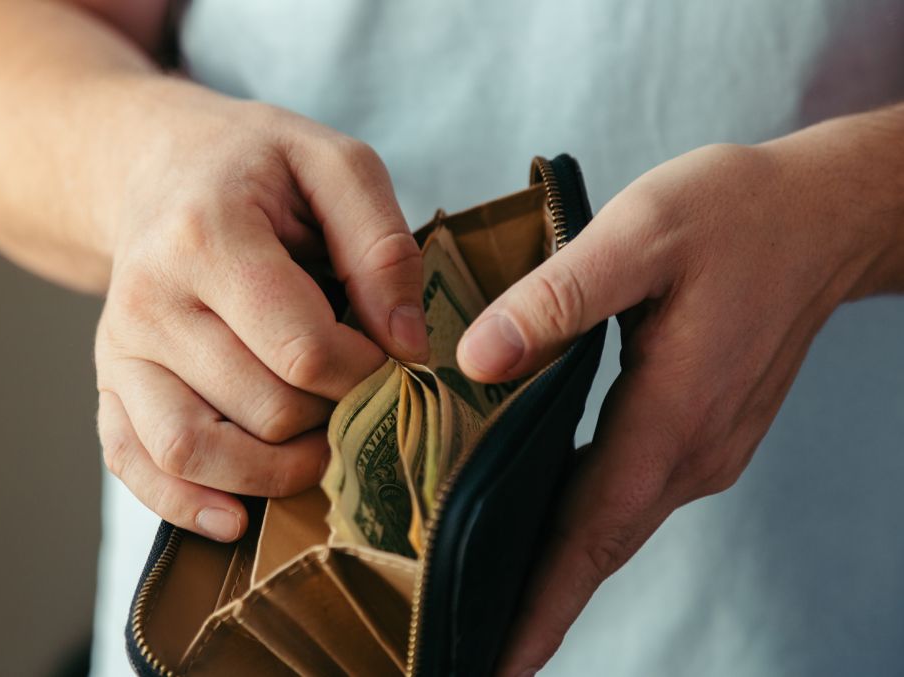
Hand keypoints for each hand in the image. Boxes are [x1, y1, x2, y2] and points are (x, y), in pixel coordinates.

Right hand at [95, 88, 427, 541]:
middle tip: (356, 390)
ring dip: (274, 471)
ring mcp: (120, 347)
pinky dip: (184, 503)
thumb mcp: (335, 165)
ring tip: (319, 450)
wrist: (158, 167)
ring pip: (194, 448)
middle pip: (262, 406)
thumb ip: (382, 246)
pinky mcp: (110, 381)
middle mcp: (150, 297)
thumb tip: (407, 344)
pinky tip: (234, 516)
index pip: (303, 349)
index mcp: (207, 234)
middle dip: (331, 414)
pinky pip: (135, 463)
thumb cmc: (256, 165)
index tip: (387, 354)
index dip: (365, 370)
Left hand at [456, 141, 891, 673]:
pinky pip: (632, 495)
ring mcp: (705, 449)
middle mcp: (692, 452)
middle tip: (464, 646)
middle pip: (600, 549)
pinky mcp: (704, 433)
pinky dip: (584, 524)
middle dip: (535, 604)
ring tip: (484, 597)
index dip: (542, 604)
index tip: (495, 664)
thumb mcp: (641, 231)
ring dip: (556, 568)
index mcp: (672, 414)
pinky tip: (542, 522)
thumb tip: (476, 358)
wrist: (821, 215)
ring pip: (615, 527)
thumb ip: (559, 297)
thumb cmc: (736, 215)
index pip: (593, 534)